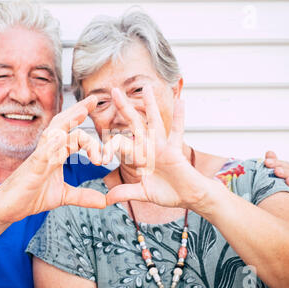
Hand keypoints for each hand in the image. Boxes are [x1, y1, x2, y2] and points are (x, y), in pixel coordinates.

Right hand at [0, 95, 106, 223]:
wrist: (6, 207)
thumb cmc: (29, 196)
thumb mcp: (63, 196)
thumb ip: (84, 196)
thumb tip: (104, 201)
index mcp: (56, 154)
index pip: (74, 134)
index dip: (88, 129)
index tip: (103, 133)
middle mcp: (48, 151)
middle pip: (64, 124)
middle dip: (79, 110)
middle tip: (94, 98)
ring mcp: (39, 157)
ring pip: (54, 132)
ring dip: (68, 121)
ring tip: (82, 110)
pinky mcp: (32, 168)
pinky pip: (42, 153)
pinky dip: (52, 145)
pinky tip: (61, 137)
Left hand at [104, 85, 215, 214]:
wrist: (187, 197)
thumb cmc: (167, 192)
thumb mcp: (142, 193)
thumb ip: (125, 193)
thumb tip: (107, 199)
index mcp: (139, 155)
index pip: (120, 145)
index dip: (109, 148)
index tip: (100, 158)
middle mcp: (149, 147)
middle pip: (134, 123)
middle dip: (124, 107)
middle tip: (114, 91)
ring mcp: (162, 146)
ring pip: (154, 121)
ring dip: (150, 104)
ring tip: (147, 87)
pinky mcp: (174, 150)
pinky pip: (177, 132)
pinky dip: (179, 118)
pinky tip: (180, 102)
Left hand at [264, 150, 288, 213]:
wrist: (266, 211)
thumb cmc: (268, 193)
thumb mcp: (266, 179)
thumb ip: (270, 165)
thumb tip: (270, 152)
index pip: (288, 167)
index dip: (278, 163)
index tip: (266, 161)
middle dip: (287, 172)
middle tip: (276, 170)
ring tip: (288, 181)